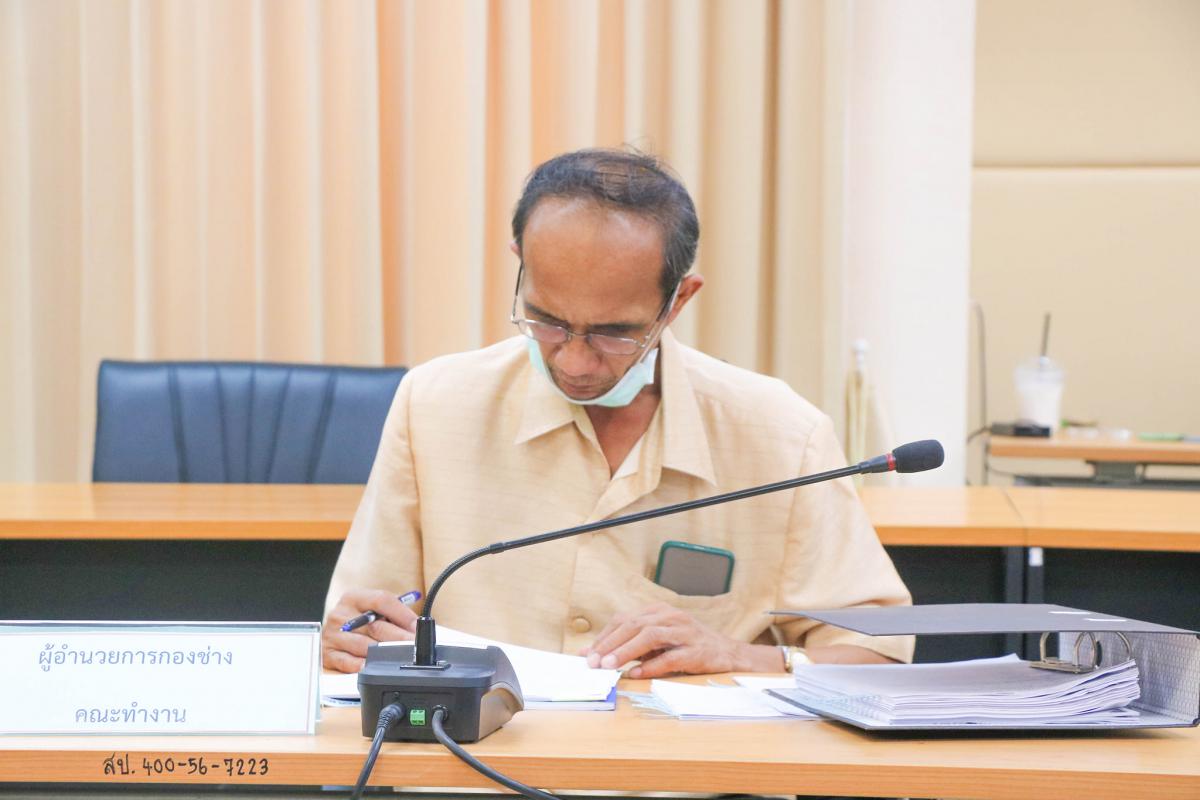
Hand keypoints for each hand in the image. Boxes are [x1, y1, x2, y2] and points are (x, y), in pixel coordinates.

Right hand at [322, 589, 417, 672]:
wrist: (332, 630)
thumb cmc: (359, 619)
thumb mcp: (371, 608)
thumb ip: (392, 611)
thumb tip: (419, 622)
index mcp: (354, 597)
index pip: (381, 601)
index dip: (402, 614)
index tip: (417, 626)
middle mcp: (341, 614)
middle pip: (376, 626)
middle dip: (399, 638)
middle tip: (414, 646)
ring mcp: (333, 635)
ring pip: (363, 645)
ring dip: (384, 653)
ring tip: (401, 658)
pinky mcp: (327, 654)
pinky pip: (347, 662)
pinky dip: (361, 666)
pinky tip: (373, 667)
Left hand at [582, 602, 773, 677]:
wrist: (728, 653)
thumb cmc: (686, 646)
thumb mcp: (657, 642)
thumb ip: (629, 646)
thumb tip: (593, 654)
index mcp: (659, 611)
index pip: (624, 619)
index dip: (604, 636)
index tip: (587, 654)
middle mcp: (671, 617)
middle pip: (634, 625)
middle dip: (610, 644)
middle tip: (593, 662)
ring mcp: (685, 632)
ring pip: (650, 636)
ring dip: (626, 651)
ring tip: (609, 666)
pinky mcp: (697, 651)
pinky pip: (671, 657)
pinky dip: (651, 666)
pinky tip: (636, 675)